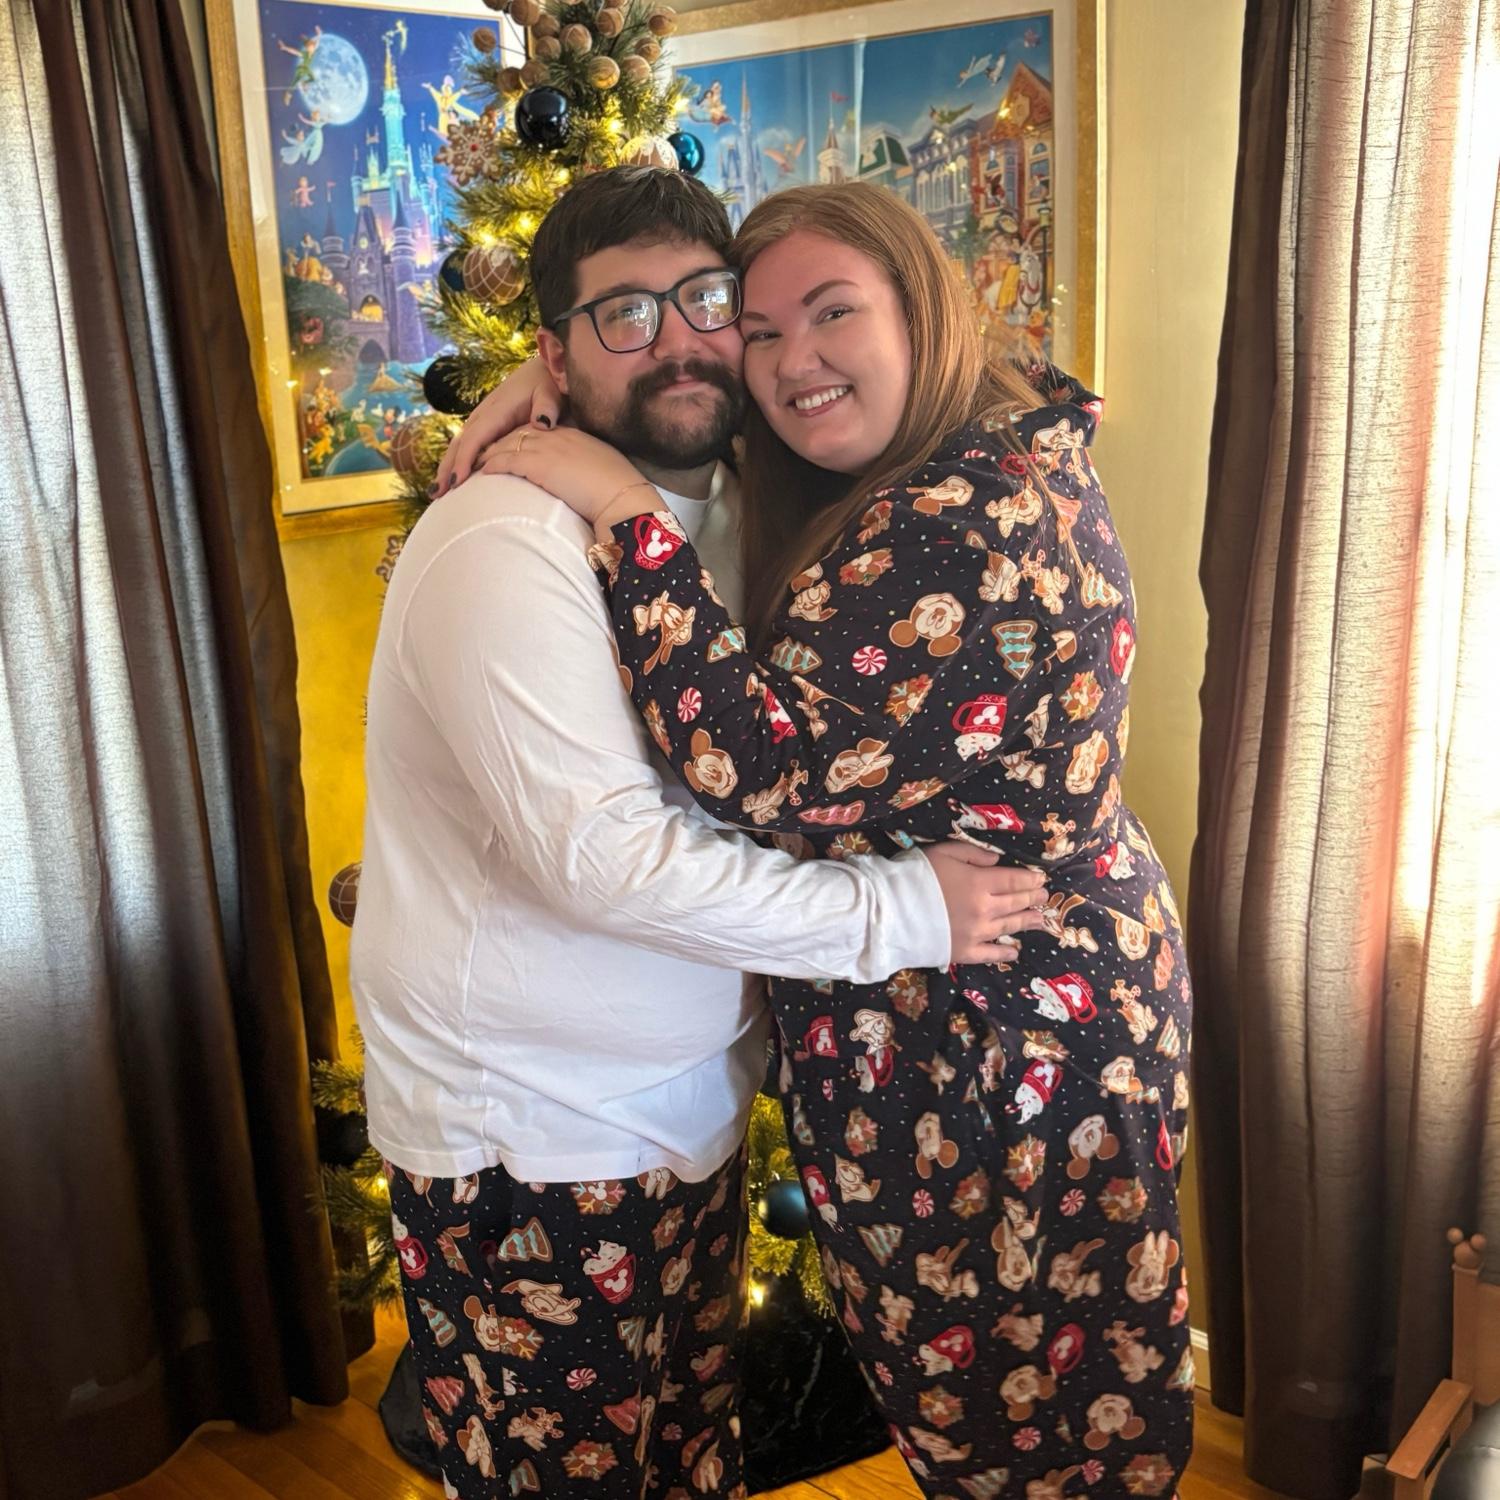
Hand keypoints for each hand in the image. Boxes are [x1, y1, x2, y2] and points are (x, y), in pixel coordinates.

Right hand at [433, 357, 563, 495]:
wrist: (544, 371)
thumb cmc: (548, 384)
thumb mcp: (550, 393)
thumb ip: (547, 407)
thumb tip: (541, 423)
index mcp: (497, 410)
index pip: (474, 438)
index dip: (464, 460)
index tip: (457, 482)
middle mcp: (484, 415)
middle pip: (460, 444)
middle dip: (447, 468)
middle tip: (437, 494)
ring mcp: (484, 420)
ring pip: (460, 445)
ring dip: (447, 467)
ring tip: (438, 492)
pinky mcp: (487, 425)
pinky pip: (468, 444)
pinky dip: (458, 461)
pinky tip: (454, 477)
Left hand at [477, 426, 660, 527]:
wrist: (624, 498)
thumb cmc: (620, 493)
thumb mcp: (603, 474)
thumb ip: (588, 470)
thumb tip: (585, 482)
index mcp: (574, 437)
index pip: (539, 431)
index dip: (521, 438)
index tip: (509, 447)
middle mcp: (558, 437)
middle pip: (519, 433)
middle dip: (498, 441)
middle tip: (481, 453)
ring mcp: (548, 448)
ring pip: (508, 443)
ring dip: (488, 453)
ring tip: (474, 464)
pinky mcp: (539, 463)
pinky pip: (507, 459)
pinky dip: (492, 464)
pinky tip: (482, 472)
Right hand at [922, 841, 1047, 964]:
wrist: (890, 911)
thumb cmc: (914, 875)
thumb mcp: (942, 851)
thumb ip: (972, 854)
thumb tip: (997, 861)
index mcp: (980, 882)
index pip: (1014, 880)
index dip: (1030, 879)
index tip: (1041, 879)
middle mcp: (985, 909)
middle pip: (1015, 902)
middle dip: (1032, 898)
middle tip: (1044, 896)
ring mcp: (977, 933)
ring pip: (1009, 926)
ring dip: (1027, 921)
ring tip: (1040, 919)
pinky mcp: (965, 952)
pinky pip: (991, 954)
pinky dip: (1005, 952)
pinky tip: (1015, 951)